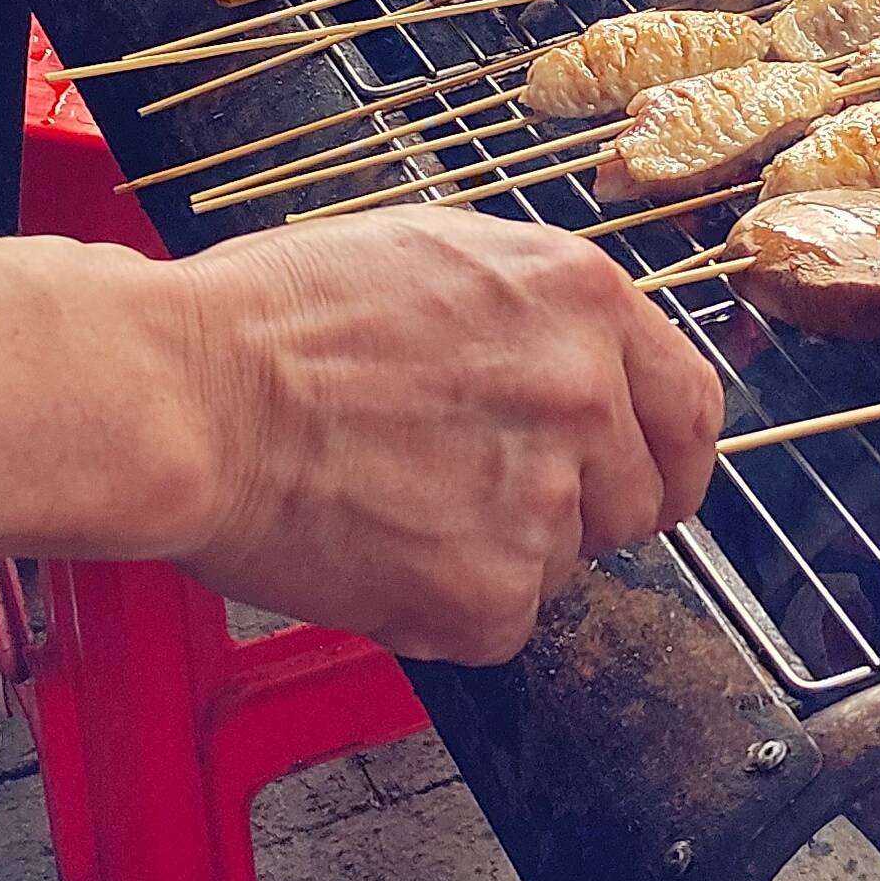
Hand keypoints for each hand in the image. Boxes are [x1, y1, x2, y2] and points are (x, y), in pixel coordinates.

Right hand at [158, 212, 723, 663]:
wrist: (188, 394)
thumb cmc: (272, 320)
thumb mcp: (437, 257)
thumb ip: (535, 317)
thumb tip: (582, 367)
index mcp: (580, 296)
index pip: (691, 404)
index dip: (666, 455)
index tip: (645, 480)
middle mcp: (585, 394)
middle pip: (638, 500)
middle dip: (571, 511)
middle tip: (468, 492)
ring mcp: (545, 498)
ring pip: (560, 566)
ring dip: (492, 554)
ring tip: (391, 500)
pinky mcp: (490, 591)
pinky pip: (497, 623)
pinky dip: (440, 607)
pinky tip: (372, 547)